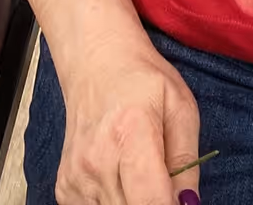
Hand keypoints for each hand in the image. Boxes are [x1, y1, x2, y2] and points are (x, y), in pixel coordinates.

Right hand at [55, 31, 202, 204]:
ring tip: (141, 175)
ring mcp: (76, 177)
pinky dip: (114, 202)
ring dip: (134, 203)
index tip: (178, 200)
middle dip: (154, 203)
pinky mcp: (64, 187)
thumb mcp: (181, 106)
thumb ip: (188, 161)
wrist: (95, 62)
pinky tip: (120, 178)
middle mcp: (97, 160)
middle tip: (162, 183)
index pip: (151, 201)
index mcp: (131, 133)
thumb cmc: (142, 79)